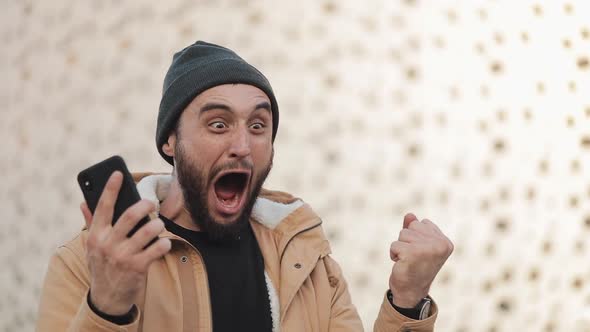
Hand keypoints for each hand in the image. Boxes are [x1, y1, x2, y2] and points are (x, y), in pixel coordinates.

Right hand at [80, 171, 171, 315]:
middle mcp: (108, 244)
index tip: (118, 173)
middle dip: (145, 205)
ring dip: (158, 225)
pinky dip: (164, 243)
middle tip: (151, 204)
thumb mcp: (92, 247)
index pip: (103, 207)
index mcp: (96, 236)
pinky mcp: (138, 267)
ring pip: (148, 231)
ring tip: (159, 225)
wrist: (107, 299)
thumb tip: (84, 201)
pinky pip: (157, 248)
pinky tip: (164, 243)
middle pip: (130, 215)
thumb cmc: (102, 266)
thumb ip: (91, 224)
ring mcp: (123, 256)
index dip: (110, 188)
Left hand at [388, 213, 452, 307]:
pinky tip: (401, 264)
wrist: (411, 292)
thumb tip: (409, 214)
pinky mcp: (413, 253)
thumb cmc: (415, 267)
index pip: (422, 223)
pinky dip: (394, 254)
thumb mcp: (417, 245)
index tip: (421, 254)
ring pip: (403, 234)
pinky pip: (394, 244)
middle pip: (412, 226)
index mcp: (445, 242)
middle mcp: (440, 245)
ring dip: (400, 247)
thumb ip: (414, 229)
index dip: (416, 237)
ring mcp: (427, 249)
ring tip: (407, 260)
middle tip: (413, 257)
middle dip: (407, 240)